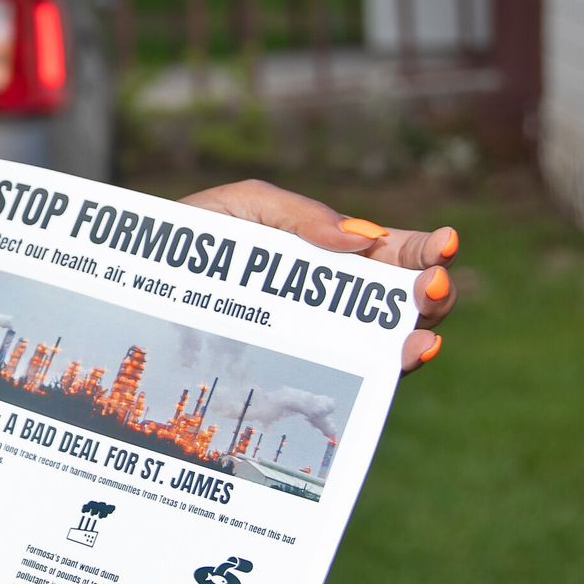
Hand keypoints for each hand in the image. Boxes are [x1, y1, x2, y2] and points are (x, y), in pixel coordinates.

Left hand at [177, 179, 458, 370]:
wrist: (137, 278)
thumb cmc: (192, 237)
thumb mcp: (243, 207)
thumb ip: (300, 216)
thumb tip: (363, 239)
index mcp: (330, 250)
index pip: (394, 251)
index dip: (427, 248)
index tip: (446, 241)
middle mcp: (335, 299)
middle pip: (404, 300)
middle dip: (431, 291)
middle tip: (432, 285)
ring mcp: (321, 338)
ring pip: (388, 341)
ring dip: (418, 334)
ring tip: (423, 330)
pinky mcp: (298, 370)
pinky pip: (354, 375)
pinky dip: (386, 367)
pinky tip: (398, 355)